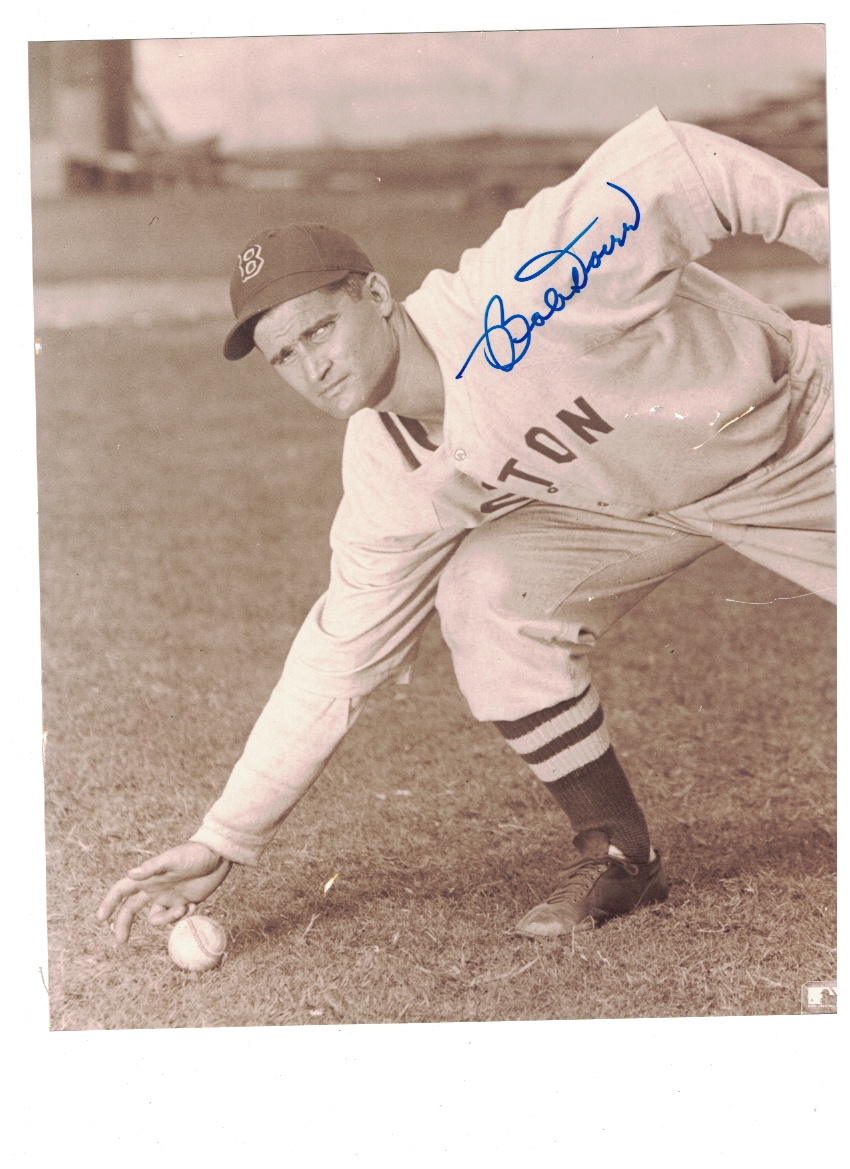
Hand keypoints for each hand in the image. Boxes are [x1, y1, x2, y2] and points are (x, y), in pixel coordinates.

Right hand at [96, 842, 232, 942]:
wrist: (219, 857)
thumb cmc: (194, 854)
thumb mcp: (173, 860)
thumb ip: (152, 868)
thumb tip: (130, 873)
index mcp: (148, 877)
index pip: (122, 890)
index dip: (109, 903)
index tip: (100, 919)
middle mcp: (155, 888)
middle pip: (131, 909)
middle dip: (123, 924)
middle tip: (121, 941)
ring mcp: (169, 897)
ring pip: (155, 918)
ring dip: (167, 919)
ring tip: (183, 908)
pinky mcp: (183, 903)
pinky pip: (175, 918)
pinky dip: (183, 917)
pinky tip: (194, 905)